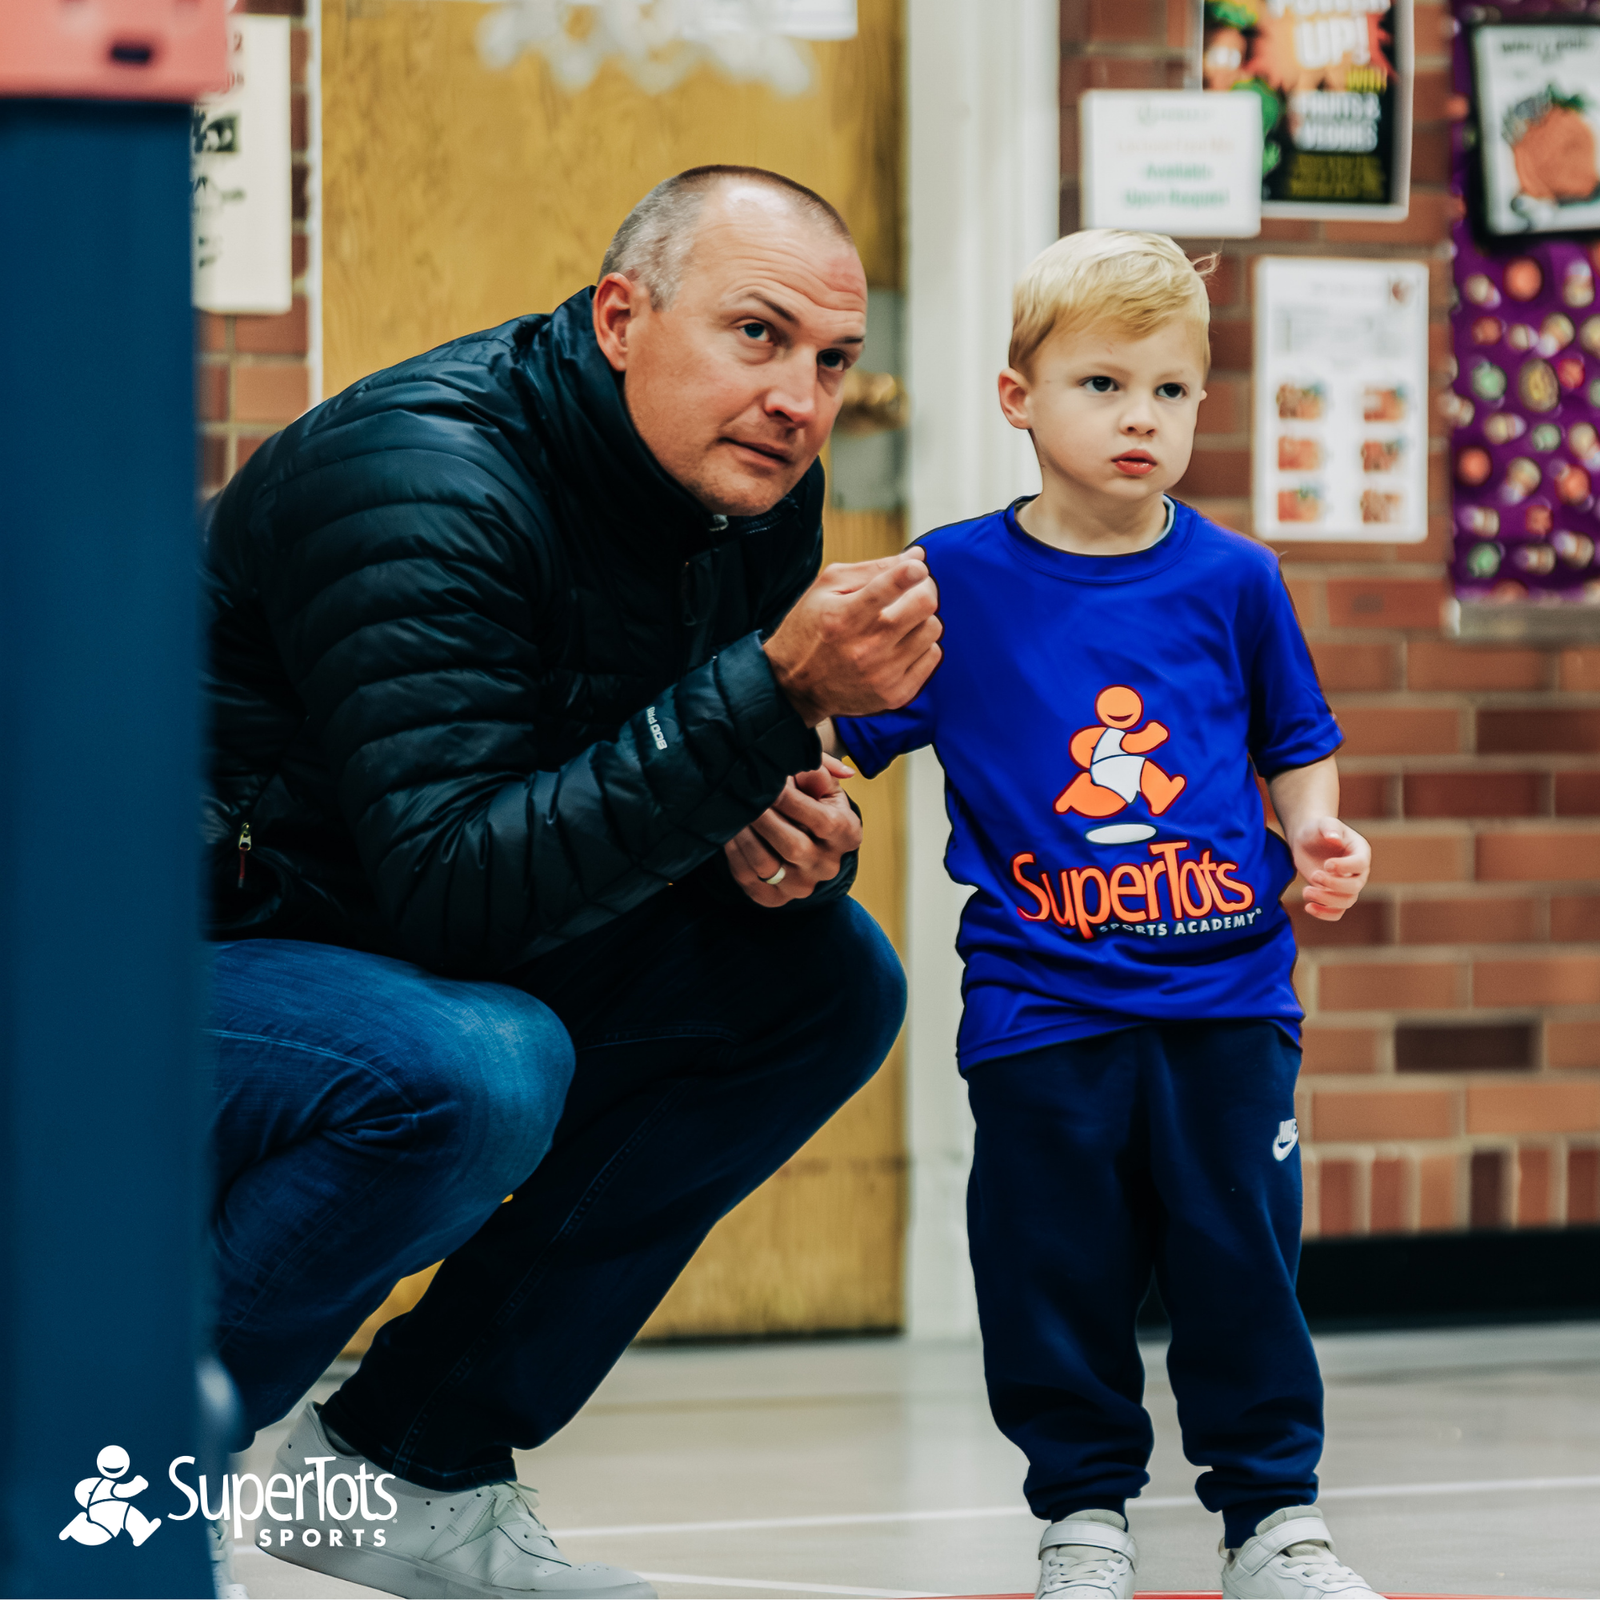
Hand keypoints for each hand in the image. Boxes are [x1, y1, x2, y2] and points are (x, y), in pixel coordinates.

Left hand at [724, 755, 862, 906]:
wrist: (801, 833)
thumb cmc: (811, 799)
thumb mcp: (821, 782)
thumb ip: (818, 773)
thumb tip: (813, 769)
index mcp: (847, 835)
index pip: (823, 821)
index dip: (792, 801)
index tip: (770, 782)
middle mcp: (828, 866)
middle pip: (794, 846)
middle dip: (764, 818)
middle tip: (743, 794)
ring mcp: (801, 886)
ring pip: (766, 864)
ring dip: (744, 834)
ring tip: (733, 810)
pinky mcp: (773, 898)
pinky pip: (748, 878)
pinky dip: (734, 853)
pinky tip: (727, 831)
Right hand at [763, 550, 940, 726]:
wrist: (795, 687)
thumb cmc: (810, 629)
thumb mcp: (825, 588)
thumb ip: (870, 569)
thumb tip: (917, 556)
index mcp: (844, 616)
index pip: (890, 585)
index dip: (913, 571)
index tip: (918, 568)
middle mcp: (865, 648)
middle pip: (924, 604)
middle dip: (923, 589)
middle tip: (914, 590)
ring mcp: (883, 674)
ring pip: (933, 629)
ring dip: (922, 618)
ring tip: (902, 620)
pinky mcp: (895, 694)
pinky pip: (932, 656)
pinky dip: (922, 644)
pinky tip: (902, 644)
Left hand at [1290, 817, 1369, 920]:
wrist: (1307, 840)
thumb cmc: (1317, 829)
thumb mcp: (1322, 823)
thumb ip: (1329, 827)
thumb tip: (1334, 837)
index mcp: (1360, 852)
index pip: (1360, 864)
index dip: (1345, 867)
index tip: (1326, 864)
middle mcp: (1358, 871)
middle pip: (1355, 887)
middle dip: (1334, 885)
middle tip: (1314, 875)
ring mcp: (1347, 885)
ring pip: (1346, 901)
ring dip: (1326, 900)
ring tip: (1306, 891)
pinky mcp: (1334, 895)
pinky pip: (1337, 912)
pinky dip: (1324, 914)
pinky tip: (1308, 907)